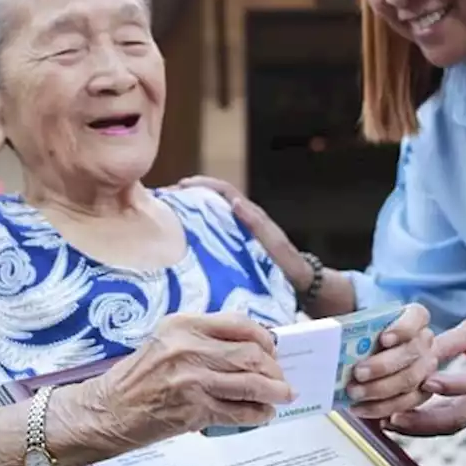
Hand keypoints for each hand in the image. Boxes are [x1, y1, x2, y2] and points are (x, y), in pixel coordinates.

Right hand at [80, 312, 294, 449]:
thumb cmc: (136, 378)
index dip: (264, 338)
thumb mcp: (166, 342)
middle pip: (251, 354)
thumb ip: (202, 340)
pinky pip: (238, 411)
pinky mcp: (193, 409)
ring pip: (251, 383)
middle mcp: (188, 347)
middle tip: (281, 379)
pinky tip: (262, 415)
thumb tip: (248, 348)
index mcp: (183, 324)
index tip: (272, 350)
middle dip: (274, 369)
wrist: (105, 410)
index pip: (239, 324)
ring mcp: (192, 379)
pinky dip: (257, 414)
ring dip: (274, 392)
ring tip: (282, 397)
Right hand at [177, 176, 313, 292]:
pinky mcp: (236, 245)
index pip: (225, 191)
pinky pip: (213, 231)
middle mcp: (243, 219)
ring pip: (211, 214)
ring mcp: (239, 231)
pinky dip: (197, 228)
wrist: (300, 281)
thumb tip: (236, 201)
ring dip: (190, 210)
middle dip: (190, 194)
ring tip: (166, 215)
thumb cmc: (288, 264)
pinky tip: (181, 239)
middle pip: (214, 199)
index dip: (204, 184)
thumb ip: (257, 224)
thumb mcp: (275, 245)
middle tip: (164, 198)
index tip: (181, 185)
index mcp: (251, 215)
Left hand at [345, 304, 438, 420]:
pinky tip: (361, 408)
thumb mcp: (360, 327)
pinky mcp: (422, 392)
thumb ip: (354, 330)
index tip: (383, 339)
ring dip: (379, 390)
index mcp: (415, 317)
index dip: (402, 329)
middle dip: (383, 366)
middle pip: (411, 353)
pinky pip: (406, 403)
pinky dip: (382, 407)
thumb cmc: (366, 336)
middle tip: (358, 373)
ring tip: (354, 393)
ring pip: (410, 380)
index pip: (417, 317)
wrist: (372, 354)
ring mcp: (426, 367)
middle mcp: (425, 341)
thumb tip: (331, 339)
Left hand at [383, 313, 465, 436]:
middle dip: (422, 421)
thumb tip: (420, 349)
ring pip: (452, 426)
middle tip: (392, 417)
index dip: (451, 384)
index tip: (426, 382)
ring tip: (389, 423)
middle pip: (458, 416)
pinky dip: (425, 426)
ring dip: (419, 428)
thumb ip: (451, 340)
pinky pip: (451, 423)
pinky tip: (402, 421)